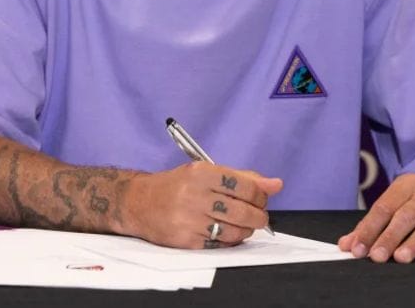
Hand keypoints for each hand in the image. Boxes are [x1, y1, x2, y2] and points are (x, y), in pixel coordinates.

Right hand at [124, 162, 282, 248]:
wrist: (138, 202)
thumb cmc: (176, 186)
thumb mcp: (205, 172)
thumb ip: (242, 178)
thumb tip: (276, 184)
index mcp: (202, 172)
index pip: (246, 186)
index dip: (261, 196)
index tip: (261, 200)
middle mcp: (194, 194)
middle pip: (243, 211)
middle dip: (258, 217)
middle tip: (259, 217)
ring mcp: (189, 219)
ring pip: (234, 230)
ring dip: (246, 230)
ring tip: (243, 225)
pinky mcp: (185, 239)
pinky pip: (219, 243)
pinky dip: (228, 240)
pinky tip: (225, 233)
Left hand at [338, 169, 414, 262]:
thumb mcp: (397, 200)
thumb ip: (372, 223)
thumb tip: (346, 245)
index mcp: (406, 186)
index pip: (383, 208)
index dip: (368, 229)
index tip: (356, 249)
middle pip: (405, 217)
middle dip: (389, 237)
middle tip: (376, 257)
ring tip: (401, 258)